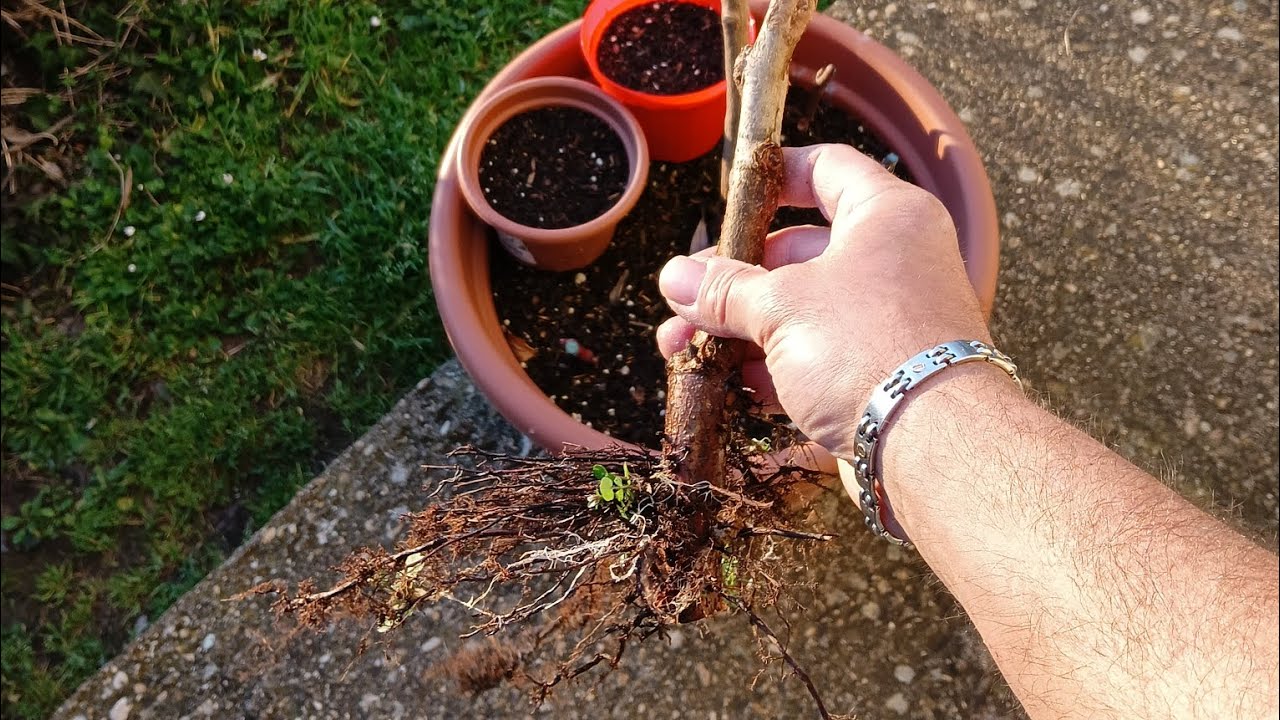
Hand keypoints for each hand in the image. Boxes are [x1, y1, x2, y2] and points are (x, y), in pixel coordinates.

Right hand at [655, 143, 991, 463]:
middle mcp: (895, 260)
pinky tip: (729, 383)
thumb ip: (725, 289)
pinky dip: (773, 366)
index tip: (727, 195)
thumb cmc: (867, 351)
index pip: (825, 168)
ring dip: (741, 327)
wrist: (934, 449)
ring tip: (683, 350)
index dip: (772, 176)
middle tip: (683, 300)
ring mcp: (889, 320)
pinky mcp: (881, 372)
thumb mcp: (782, 308)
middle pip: (799, 251)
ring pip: (801, 310)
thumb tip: (674, 276)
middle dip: (732, 278)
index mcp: (886, 216)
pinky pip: (817, 357)